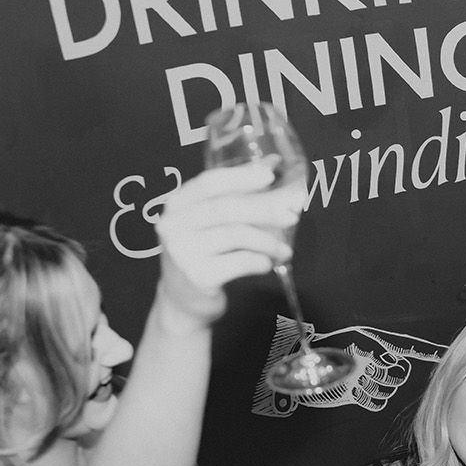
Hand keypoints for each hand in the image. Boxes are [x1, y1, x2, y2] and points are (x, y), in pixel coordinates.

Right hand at [152, 163, 301, 324]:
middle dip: (264, 209)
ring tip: (283, 250)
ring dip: (268, 241)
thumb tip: (272, 164)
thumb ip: (235, 196)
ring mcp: (182, 252)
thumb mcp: (210, 223)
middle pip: (225, 208)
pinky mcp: (198, 276)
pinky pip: (240, 262)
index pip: (209, 182)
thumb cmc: (204, 254)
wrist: (183, 301)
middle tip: (291, 214)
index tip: (270, 174)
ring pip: (236, 235)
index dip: (241, 176)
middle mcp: (173, 225)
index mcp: (177, 204)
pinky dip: (260, 262)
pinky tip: (266, 264)